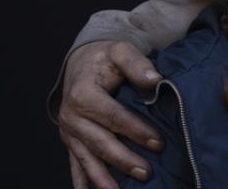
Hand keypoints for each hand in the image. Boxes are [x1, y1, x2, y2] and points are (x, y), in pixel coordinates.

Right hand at [58, 41, 164, 188]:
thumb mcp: (120, 51)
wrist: (80, 62)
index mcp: (83, 94)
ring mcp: (69, 132)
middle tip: (146, 173)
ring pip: (87, 159)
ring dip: (103, 179)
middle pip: (100, 143)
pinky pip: (75, 165)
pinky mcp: (70, 141)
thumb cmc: (104, 58)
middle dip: (123, 160)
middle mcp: (71, 116)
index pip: (113, 117)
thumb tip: (156, 80)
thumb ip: (137, 64)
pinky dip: (83, 181)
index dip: (136, 131)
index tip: (158, 143)